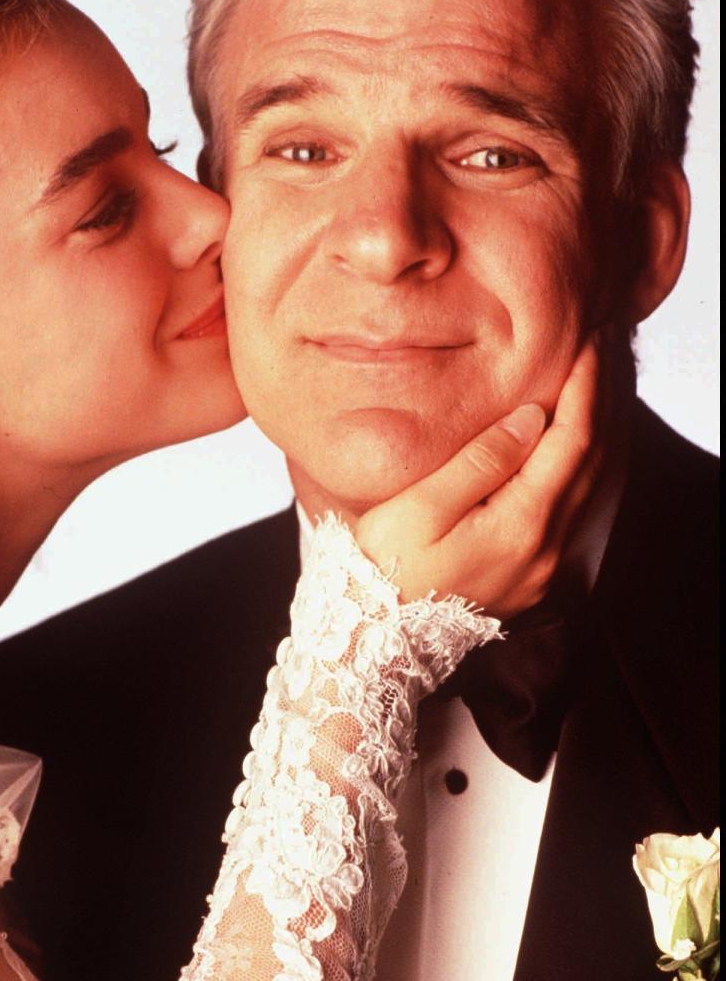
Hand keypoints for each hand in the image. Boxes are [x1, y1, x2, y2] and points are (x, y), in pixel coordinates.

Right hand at [355, 337, 603, 617]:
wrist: (377, 634)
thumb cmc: (384, 566)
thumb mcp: (420, 508)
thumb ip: (480, 461)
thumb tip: (531, 418)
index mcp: (520, 526)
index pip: (571, 443)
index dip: (584, 391)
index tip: (588, 346)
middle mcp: (545, 548)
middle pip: (594, 462)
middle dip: (602, 402)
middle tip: (603, 351)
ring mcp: (544, 565)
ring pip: (592, 486)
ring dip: (600, 432)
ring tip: (598, 386)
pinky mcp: (534, 573)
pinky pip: (578, 507)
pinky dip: (587, 465)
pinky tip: (578, 442)